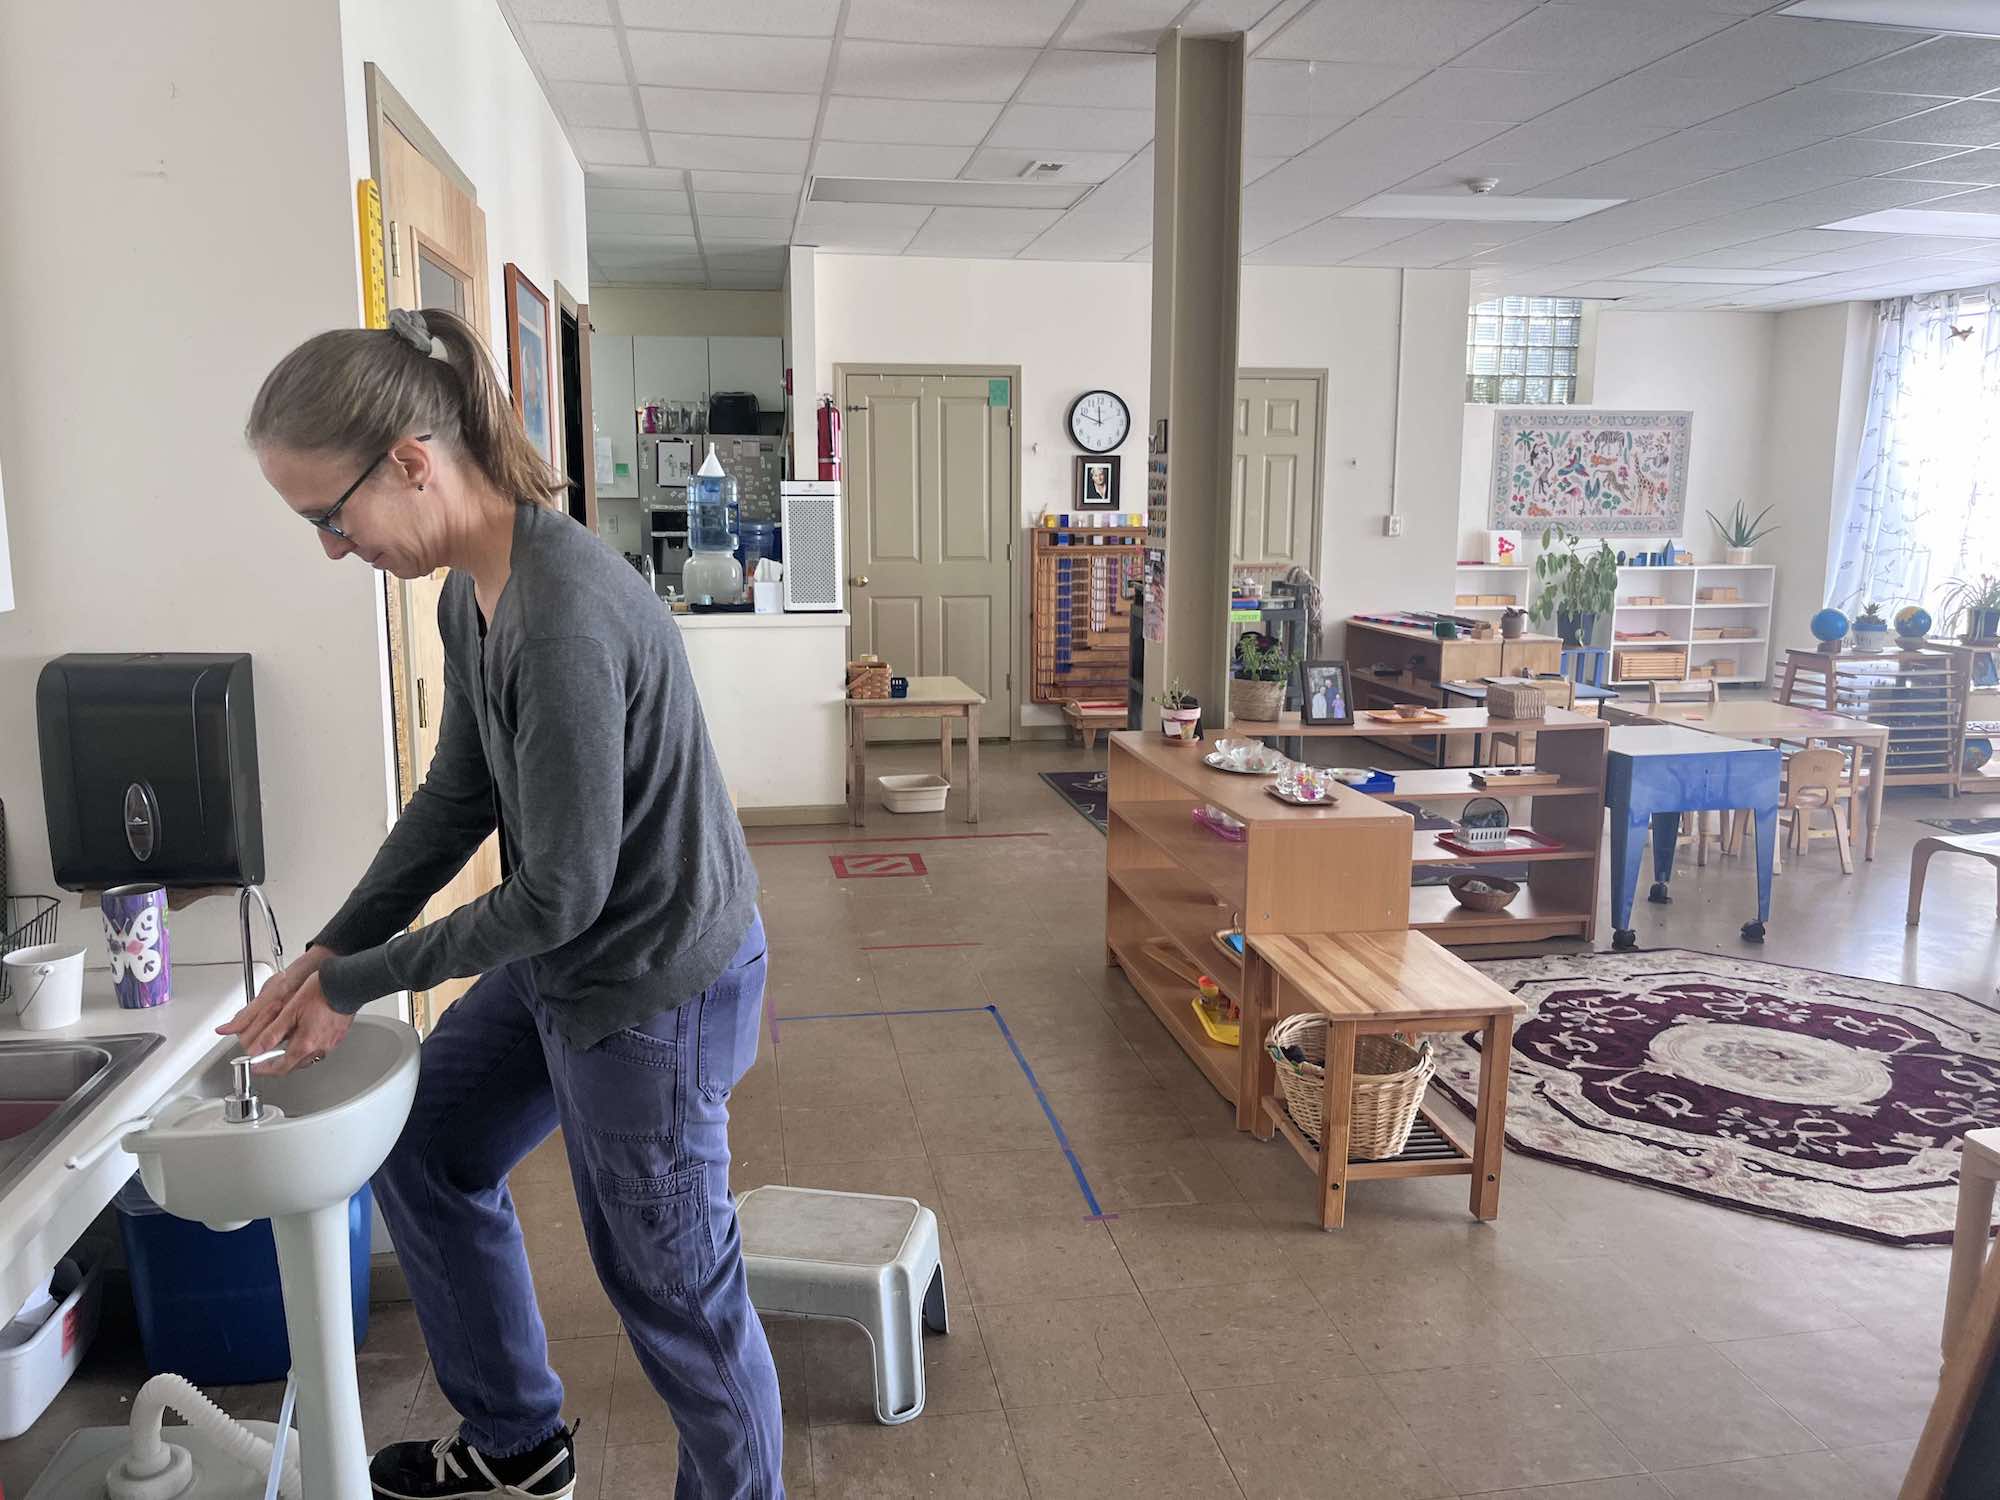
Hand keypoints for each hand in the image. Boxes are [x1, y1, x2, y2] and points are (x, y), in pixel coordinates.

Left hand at [218, 960, 352, 1074]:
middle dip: (279, 1064)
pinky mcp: (339, 1035)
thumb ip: (272, 1033)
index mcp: (306, 1043)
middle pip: (295, 1065)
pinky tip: (307, 1035)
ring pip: (309, 1058)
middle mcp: (320, 1047)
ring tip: (286, 1046)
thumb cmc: (321, 992)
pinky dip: (309, 1047)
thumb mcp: (289, 1011)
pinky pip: (321, 1048)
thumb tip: (256, 1049)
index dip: (265, 1070)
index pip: (281, 1068)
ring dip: (295, 1056)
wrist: (347, 983)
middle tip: (267, 1058)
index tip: (256, 1068)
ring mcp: (331, 1042)